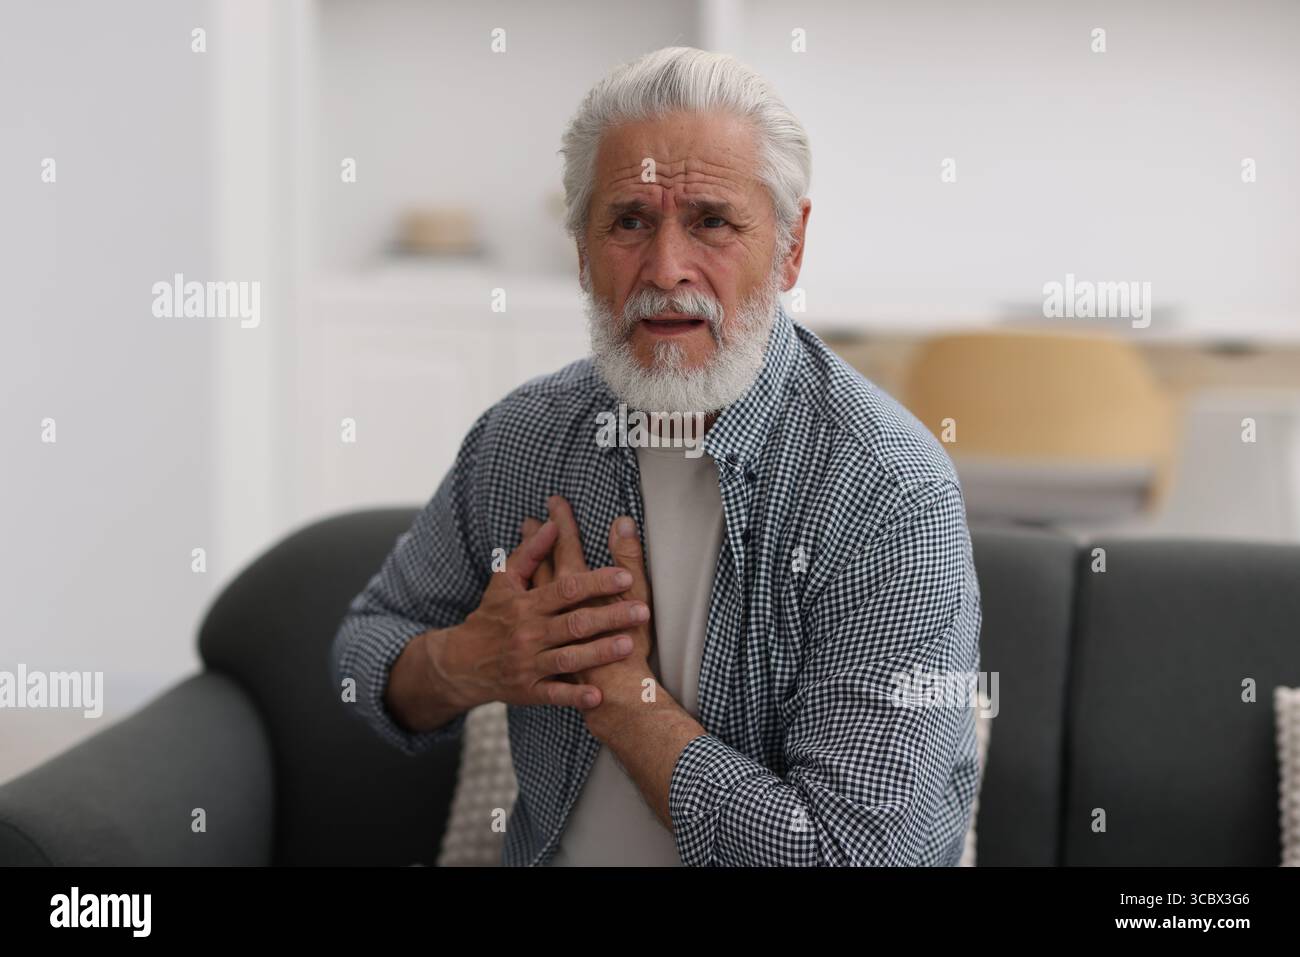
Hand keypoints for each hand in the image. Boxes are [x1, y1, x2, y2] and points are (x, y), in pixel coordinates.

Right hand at [434, 518, 646, 710]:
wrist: (461, 663)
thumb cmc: (491, 616)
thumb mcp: (503, 581)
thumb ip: (530, 552)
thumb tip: (552, 525)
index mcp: (526, 604)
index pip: (566, 589)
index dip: (596, 582)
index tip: (625, 577)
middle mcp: (528, 633)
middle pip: (574, 623)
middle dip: (610, 616)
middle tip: (642, 611)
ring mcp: (528, 664)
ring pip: (568, 658)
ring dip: (599, 653)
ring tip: (630, 645)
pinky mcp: (529, 691)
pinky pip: (554, 695)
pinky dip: (575, 696)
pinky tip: (598, 696)